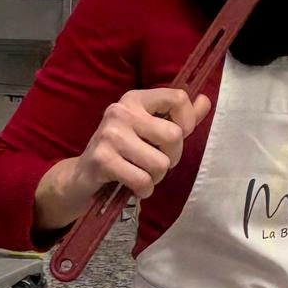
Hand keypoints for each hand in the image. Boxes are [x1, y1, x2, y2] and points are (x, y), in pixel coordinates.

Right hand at [34, 89, 210, 228]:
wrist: (81, 176)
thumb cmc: (123, 151)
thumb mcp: (150, 129)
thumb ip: (178, 117)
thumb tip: (205, 101)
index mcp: (135, 99)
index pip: (178, 98)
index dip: (187, 122)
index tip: (177, 137)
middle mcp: (121, 111)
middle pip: (174, 136)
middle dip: (172, 158)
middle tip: (156, 163)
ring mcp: (110, 134)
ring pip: (160, 163)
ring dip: (156, 178)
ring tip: (142, 174)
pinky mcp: (102, 159)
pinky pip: (142, 180)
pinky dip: (144, 190)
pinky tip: (133, 186)